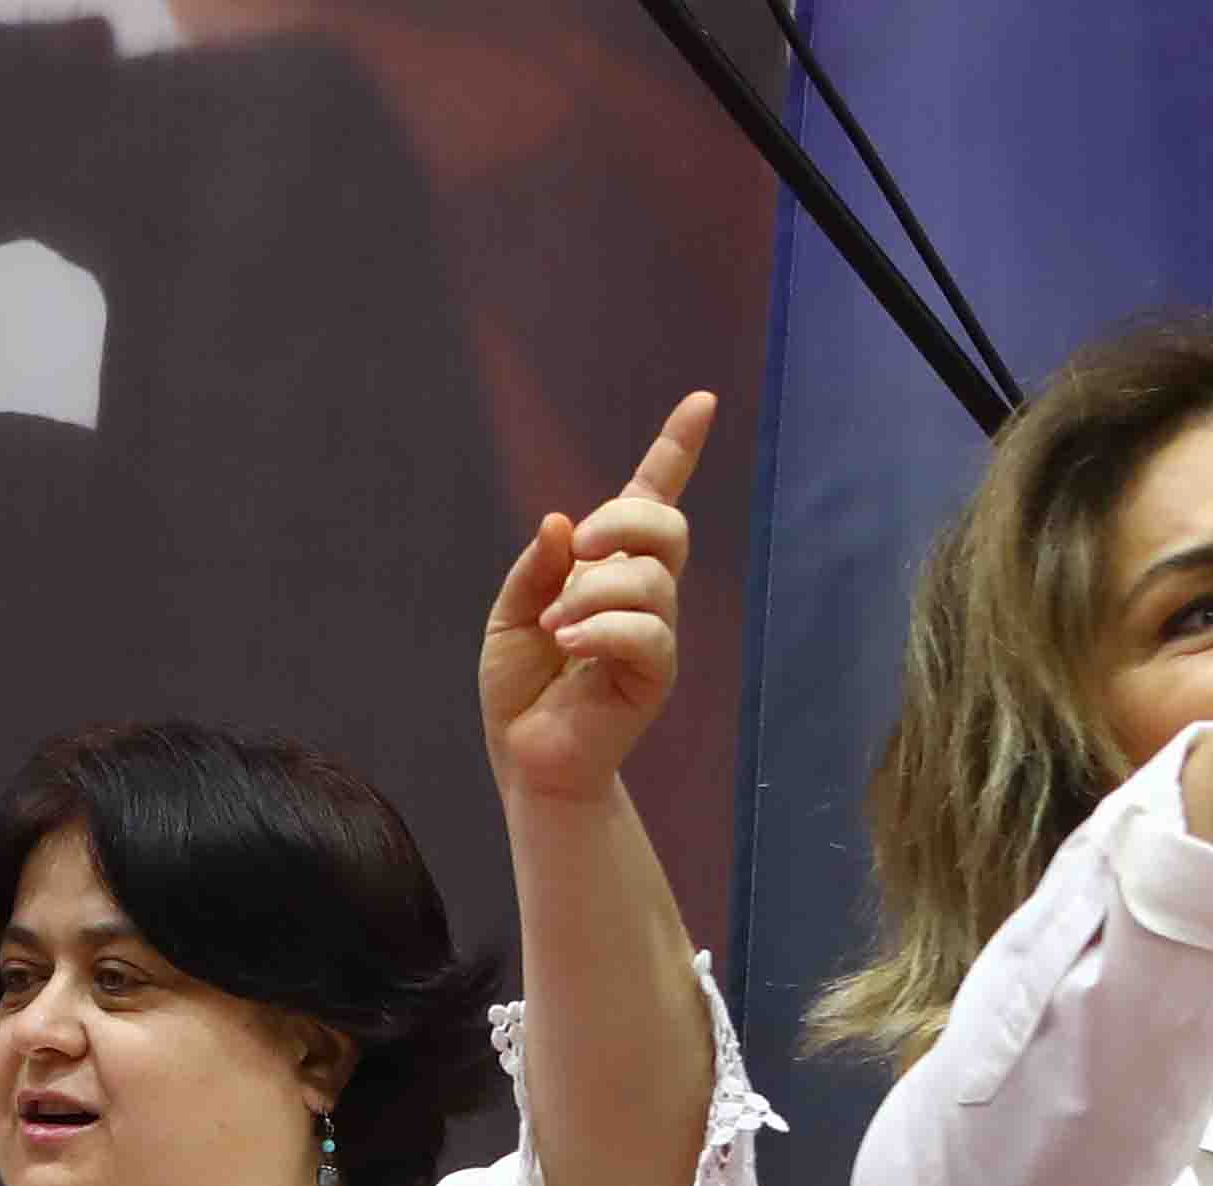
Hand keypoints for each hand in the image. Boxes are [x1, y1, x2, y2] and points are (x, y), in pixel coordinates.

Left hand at [479, 393, 709, 808]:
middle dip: (623, 521)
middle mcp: (640, 592)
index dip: (676, 449)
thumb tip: (561, 522)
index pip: (652, 497)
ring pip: (652, 580)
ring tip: (558, 627)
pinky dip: (604, 630)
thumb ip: (535, 567)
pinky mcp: (654, 675)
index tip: (701, 402)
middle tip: (577, 550)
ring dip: (596, 593)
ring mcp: (653, 632)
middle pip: (666, 526)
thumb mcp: (510, 613)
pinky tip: (572, 646)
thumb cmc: (521, 686)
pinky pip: (649, 634)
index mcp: (606, 566)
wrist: (526, 755)